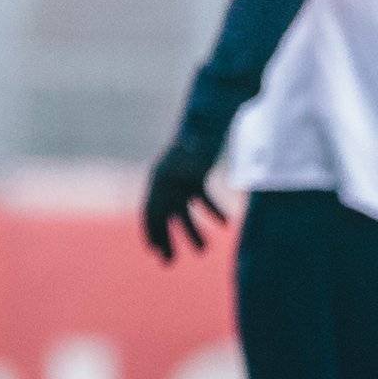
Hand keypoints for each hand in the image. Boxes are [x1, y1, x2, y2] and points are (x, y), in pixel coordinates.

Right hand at [140, 141, 224, 261]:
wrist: (208, 116)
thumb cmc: (202, 132)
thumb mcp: (195, 147)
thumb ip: (193, 155)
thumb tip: (191, 155)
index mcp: (160, 177)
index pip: (151, 209)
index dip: (152, 231)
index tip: (155, 251)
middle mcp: (166, 180)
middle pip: (163, 215)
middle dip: (166, 239)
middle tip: (170, 262)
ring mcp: (180, 179)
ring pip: (181, 211)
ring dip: (192, 230)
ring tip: (204, 250)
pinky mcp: (195, 177)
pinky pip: (199, 200)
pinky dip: (211, 211)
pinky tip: (226, 222)